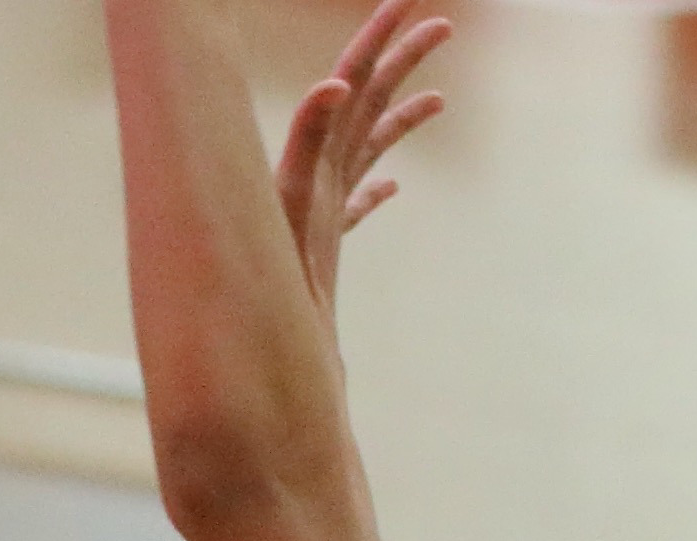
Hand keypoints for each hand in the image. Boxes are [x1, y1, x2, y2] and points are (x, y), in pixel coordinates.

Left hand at [276, 0, 450, 318]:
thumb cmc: (265, 286)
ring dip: (401, 118)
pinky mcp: (322, 244)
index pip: (354, 77)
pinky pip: (355, 208)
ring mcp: (322, 207)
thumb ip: (308, 143)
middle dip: (404, 59)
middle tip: (443, 26)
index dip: (383, 35)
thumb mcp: (289, 205)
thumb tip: (336, 83)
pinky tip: (392, 188)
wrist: (253, 352)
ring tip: (440, 100)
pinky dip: (376, 190)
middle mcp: (319, 174)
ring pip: (369, 148)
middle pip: (368, 100)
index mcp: (317, 156)